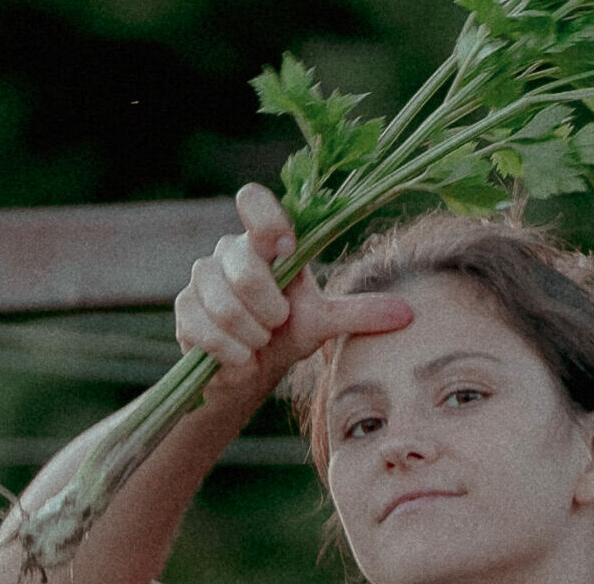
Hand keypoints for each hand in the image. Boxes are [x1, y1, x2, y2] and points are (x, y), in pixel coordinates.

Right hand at [174, 184, 411, 392]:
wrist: (250, 374)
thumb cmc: (288, 334)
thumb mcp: (326, 322)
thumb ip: (362, 313)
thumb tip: (410, 314)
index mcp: (265, 242)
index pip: (253, 199)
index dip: (266, 219)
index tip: (286, 248)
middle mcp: (229, 251)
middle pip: (247, 270)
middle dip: (270, 310)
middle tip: (277, 323)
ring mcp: (200, 278)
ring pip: (226, 306)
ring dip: (253, 336)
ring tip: (260, 341)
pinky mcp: (184, 310)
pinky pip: (207, 331)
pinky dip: (233, 353)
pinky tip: (240, 357)